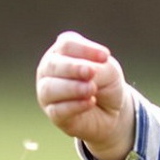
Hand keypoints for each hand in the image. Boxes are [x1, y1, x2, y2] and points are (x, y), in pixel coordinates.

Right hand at [34, 31, 135, 159]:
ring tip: (92, 89)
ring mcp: (48, 92)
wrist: (112, 111)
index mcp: (61, 52)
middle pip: (53, 65)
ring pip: (50, 89)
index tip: (105, 56)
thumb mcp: (109, 71)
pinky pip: (57, 110)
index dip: (84, 49)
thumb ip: (96, 68)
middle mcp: (49, 70)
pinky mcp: (53, 114)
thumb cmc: (106, 84)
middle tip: (91, 72)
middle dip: (73, 68)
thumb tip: (86, 74)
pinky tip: (91, 102)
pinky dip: (75, 105)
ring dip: (73, 88)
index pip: (66, 45)